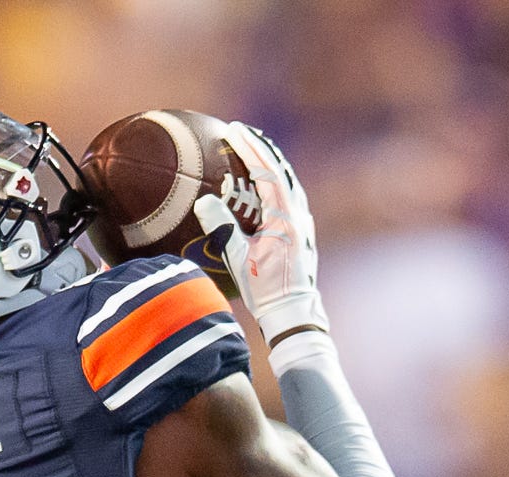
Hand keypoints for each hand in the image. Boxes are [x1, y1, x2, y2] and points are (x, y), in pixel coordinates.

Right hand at [204, 123, 326, 345]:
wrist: (293, 313)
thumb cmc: (264, 290)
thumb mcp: (239, 259)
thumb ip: (222, 227)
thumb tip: (204, 201)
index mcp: (284, 217)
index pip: (267, 172)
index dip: (250, 148)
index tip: (233, 131)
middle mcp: (298, 215)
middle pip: (281, 170)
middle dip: (261, 147)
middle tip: (242, 131)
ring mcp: (304, 222)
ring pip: (289, 180)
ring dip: (271, 161)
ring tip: (254, 148)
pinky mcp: (303, 231)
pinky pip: (291, 194)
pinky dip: (277, 180)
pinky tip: (267, 180)